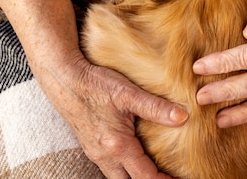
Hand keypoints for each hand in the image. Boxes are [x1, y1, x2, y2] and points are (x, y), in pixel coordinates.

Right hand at [0, 0, 187, 178]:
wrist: (63, 77)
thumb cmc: (94, 84)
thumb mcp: (128, 93)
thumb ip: (156, 107)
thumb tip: (183, 117)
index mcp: (117, 146)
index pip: (145, 177)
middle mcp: (104, 155)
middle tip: (171, 175)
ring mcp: (95, 151)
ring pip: (118, 175)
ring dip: (136, 175)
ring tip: (155, 166)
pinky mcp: (90, 144)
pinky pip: (110, 165)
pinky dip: (125, 166)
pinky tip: (134, 153)